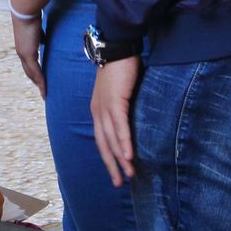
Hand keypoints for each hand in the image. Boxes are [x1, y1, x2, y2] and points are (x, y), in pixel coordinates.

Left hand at [11, 13, 45, 96]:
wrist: (25, 12)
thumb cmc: (31, 17)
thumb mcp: (37, 29)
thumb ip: (40, 36)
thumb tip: (44, 40)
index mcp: (23, 47)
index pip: (28, 63)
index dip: (33, 71)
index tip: (39, 78)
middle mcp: (21, 53)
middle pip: (28, 71)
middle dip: (35, 80)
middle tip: (43, 89)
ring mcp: (24, 54)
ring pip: (32, 74)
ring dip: (39, 84)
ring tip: (44, 92)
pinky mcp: (28, 54)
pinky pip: (36, 71)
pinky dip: (41, 81)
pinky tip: (45, 88)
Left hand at [91, 55, 141, 186]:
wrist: (117, 48)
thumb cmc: (120, 69)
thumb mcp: (119, 93)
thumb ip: (122, 108)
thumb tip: (133, 122)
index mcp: (98, 110)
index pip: (102, 140)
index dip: (108, 158)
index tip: (116, 174)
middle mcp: (98, 111)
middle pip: (103, 144)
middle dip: (112, 165)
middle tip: (120, 182)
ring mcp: (105, 107)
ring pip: (111, 138)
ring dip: (120, 158)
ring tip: (129, 174)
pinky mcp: (115, 101)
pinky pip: (120, 125)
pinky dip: (124, 141)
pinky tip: (128, 155)